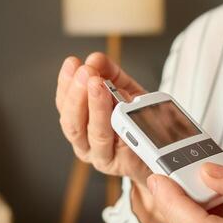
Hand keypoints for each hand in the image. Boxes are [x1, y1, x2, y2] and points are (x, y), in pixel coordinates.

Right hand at [56, 52, 150, 185]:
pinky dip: (120, 122)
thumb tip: (96, 59)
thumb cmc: (137, 121)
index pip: (64, 105)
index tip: (72, 63)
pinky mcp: (124, 163)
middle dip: (78, 94)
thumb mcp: (125, 90)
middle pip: (73, 123)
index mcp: (79, 126)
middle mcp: (86, 144)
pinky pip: (121, 141)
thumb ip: (110, 73)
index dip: (66, 83)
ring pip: (95, 133)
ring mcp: (103, 157)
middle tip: (87, 73)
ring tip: (100, 84)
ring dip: (96, 107)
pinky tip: (121, 105)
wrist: (158, 150)